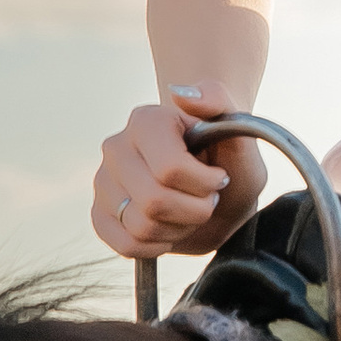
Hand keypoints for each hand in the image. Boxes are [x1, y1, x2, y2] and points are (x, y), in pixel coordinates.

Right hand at [92, 87, 265, 261]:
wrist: (220, 193)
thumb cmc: (230, 163)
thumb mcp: (240, 134)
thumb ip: (218, 102)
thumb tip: (181, 94)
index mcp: (147, 121)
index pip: (169, 169)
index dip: (204, 184)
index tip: (219, 178)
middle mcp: (117, 147)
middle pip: (154, 201)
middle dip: (194, 210)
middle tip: (206, 199)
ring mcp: (104, 181)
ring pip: (140, 226)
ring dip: (177, 229)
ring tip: (188, 211)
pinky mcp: (100, 215)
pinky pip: (125, 245)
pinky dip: (156, 246)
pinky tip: (169, 228)